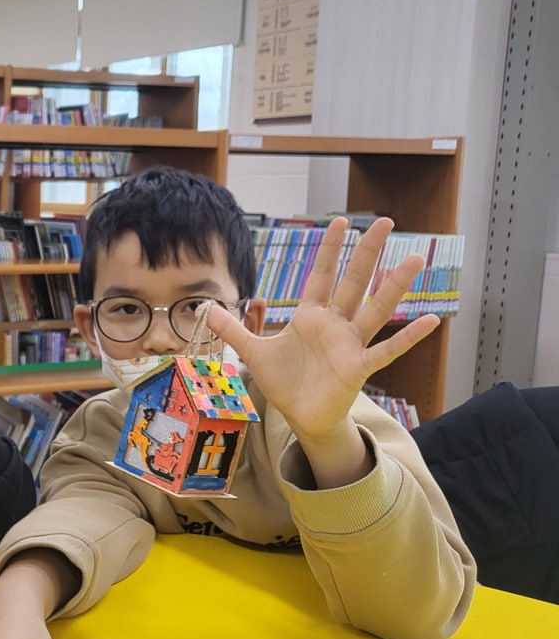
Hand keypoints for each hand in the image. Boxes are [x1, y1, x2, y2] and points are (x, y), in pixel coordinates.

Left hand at [207, 216, 438, 443]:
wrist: (301, 416)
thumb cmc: (286, 382)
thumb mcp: (253, 351)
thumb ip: (233, 328)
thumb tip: (207, 308)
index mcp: (311, 317)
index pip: (322, 275)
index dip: (330, 249)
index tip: (342, 221)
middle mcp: (335, 325)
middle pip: (354, 282)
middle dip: (368, 252)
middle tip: (388, 222)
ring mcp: (350, 345)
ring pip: (375, 310)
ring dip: (395, 286)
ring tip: (416, 259)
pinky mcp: (358, 368)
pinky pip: (387, 350)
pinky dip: (408, 336)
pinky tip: (432, 320)